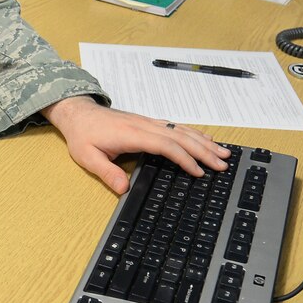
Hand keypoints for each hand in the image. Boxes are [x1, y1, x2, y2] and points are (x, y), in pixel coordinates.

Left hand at [40, 95, 231, 192]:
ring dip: (203, 141)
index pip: (166, 146)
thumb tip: (123, 189)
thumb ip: (106, 173)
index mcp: (133, 135)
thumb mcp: (87, 157)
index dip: (184, 159)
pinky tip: (205, 138)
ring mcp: (148, 123)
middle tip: (223, 164)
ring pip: (181, 131)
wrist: (78, 113)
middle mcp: (145, 126)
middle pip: (180, 137)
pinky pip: (176, 127)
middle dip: (203, 151)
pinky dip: (193, 133)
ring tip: (223, 152)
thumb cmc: (83, 135)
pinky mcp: (148, 123)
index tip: (198, 171)